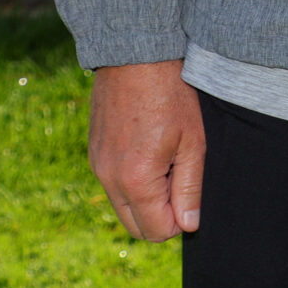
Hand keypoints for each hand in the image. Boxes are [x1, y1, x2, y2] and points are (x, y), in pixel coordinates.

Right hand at [89, 60, 205, 240]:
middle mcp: (108, 179)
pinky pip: (113, 185)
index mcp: (135, 180)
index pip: (156, 231)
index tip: (192, 193)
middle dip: (162, 216)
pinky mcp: (93, 154)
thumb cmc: (171, 95)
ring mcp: (97, 167)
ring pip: (123, 206)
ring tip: (169, 160)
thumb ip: (191, 187)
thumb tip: (189, 225)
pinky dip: (133, 181)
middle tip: (183, 180)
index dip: (180, 221)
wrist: (135, 56)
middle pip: (135, 226)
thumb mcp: (193, 141)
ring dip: (147, 198)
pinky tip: (151, 150)